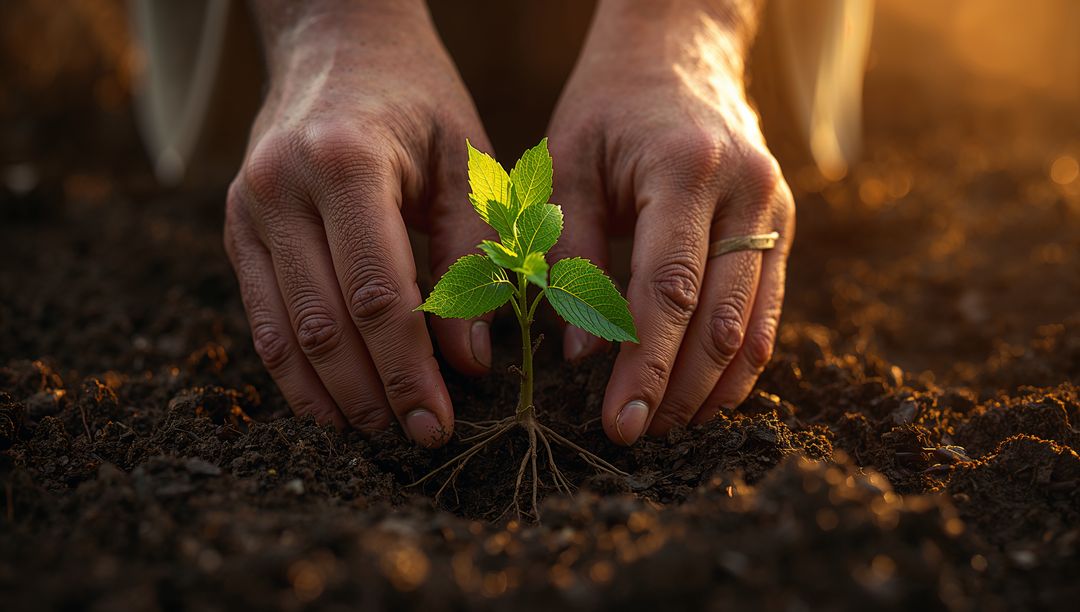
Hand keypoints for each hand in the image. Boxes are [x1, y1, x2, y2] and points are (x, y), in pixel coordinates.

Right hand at [224, 1, 492, 445]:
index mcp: (347, 162)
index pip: (378, 293)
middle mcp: (282, 188)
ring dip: (330, 395)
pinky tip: (328, 405)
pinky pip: (261, 317)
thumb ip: (470, 257)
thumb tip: (469, 361)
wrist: (336, 43)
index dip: (409, 368)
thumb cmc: (417, 100)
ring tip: (375, 435)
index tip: (439, 420)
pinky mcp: (236, 229)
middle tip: (417, 437)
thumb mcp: (464, 159)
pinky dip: (292, 371)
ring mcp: (247, 210)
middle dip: (374, 393)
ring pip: (283, 332)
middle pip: (325, 323)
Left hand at [547, 0, 794, 443]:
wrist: (680, 50)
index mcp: (686, 169)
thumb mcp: (567, 162)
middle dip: (678, 389)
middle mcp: (746, 191)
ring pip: (755, 324)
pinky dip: (741, 360)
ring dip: (713, 387)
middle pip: (720, 318)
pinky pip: (769, 308)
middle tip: (635, 437)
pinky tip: (707, 395)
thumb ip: (570, 253)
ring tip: (669, 427)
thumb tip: (579, 354)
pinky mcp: (783, 225)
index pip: (668, 289)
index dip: (644, 364)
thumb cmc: (609, 106)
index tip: (619, 422)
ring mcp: (775, 208)